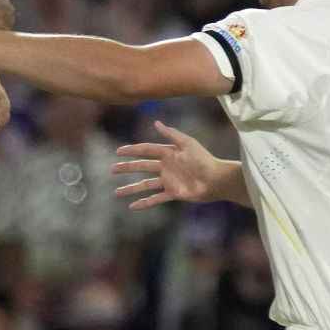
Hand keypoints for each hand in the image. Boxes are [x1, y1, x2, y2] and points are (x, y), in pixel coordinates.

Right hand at [113, 120, 229, 208]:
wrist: (216, 179)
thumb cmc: (204, 159)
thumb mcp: (187, 143)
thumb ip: (171, 134)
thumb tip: (156, 122)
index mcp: (168, 153)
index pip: (146, 150)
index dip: (132, 150)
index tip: (118, 152)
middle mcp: (166, 167)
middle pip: (142, 167)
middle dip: (127, 168)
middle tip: (113, 169)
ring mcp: (168, 181)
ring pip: (145, 185)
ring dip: (131, 188)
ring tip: (117, 192)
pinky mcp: (173, 193)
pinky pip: (155, 198)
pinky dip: (144, 203)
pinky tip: (132, 207)